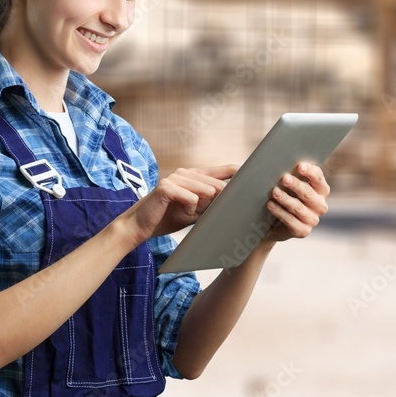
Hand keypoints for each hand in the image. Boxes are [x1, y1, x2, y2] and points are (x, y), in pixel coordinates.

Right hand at [122, 165, 237, 241]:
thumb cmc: (167, 218)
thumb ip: (211, 204)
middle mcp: (185, 172)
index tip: (256, 175)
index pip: (222, 170)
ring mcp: (175, 177)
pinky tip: (181, 212)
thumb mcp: (194, 211)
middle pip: (218, 184)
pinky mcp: (167, 187)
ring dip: (201, 208)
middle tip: (210, 212)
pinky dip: (189, 210)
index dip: (239, 172)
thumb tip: (234, 204)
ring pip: (206, 191)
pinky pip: (192, 198)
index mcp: (193, 175)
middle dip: (219, 201)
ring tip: (188, 212)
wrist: (139, 226)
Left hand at [263, 162, 329, 242]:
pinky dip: (280, 212)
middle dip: (296, 185)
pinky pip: (291, 221)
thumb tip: (281, 162)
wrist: (275, 223)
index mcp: (321, 190)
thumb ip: (291, 175)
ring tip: (274, 192)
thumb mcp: (290, 185)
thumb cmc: (285, 197)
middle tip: (284, 178)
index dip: (310, 172)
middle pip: (308, 193)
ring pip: (298, 208)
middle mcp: (320, 205)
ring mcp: (313, 220)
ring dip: (286, 199)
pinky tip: (271, 205)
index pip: (319, 178)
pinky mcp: (303, 231)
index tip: (299, 166)